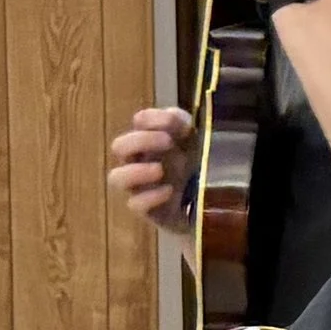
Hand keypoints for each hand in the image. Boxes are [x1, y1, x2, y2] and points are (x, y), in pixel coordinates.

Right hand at [108, 107, 196, 231]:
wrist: (213, 208)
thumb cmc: (202, 169)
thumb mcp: (199, 142)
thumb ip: (185, 125)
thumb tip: (175, 118)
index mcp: (154, 141)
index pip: (141, 122)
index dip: (152, 118)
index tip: (174, 122)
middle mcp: (142, 162)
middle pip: (120, 146)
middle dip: (141, 140)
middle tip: (167, 142)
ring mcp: (142, 188)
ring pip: (117, 178)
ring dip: (135, 171)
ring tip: (159, 170)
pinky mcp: (150, 211)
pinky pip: (135, 205)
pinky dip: (150, 197)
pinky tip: (168, 191)